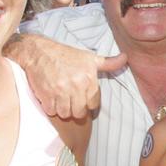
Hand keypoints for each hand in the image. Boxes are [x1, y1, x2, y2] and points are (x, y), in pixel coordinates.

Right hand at [7, 34, 127, 118]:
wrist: (39, 52)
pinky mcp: (46, 95)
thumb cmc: (66, 55)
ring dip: (63, 110)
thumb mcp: (90, 58)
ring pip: (65, 113)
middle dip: (76, 109)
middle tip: (71, 101)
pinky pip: (51, 111)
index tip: (83, 99)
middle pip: (79, 113)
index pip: (94, 104)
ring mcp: (60, 91)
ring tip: (61, 99)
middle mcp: (76, 85)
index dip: (88, 104)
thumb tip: (125, 58)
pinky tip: (51, 98)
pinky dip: (50, 108)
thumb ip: (109, 63)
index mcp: (89, 78)